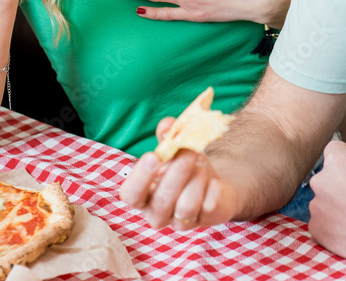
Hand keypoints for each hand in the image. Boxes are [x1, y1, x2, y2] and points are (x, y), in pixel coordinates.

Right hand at [119, 117, 238, 230]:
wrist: (213, 184)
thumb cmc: (185, 167)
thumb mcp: (174, 152)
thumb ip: (168, 138)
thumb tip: (167, 124)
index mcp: (143, 195)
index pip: (131, 194)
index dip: (140, 178)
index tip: (153, 156)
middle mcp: (158, 213)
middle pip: (161, 200)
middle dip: (176, 173)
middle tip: (189, 151)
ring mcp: (181, 221)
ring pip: (186, 206)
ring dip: (196, 181)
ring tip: (201, 165)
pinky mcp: (206, 221)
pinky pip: (209, 207)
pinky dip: (213, 189)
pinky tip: (215, 181)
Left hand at [307, 140, 345, 267]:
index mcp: (337, 163)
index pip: (335, 148)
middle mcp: (321, 183)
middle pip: (329, 174)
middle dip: (343, 179)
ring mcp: (316, 208)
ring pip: (325, 198)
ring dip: (338, 201)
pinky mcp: (317, 229)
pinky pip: (322, 220)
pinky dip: (334, 221)